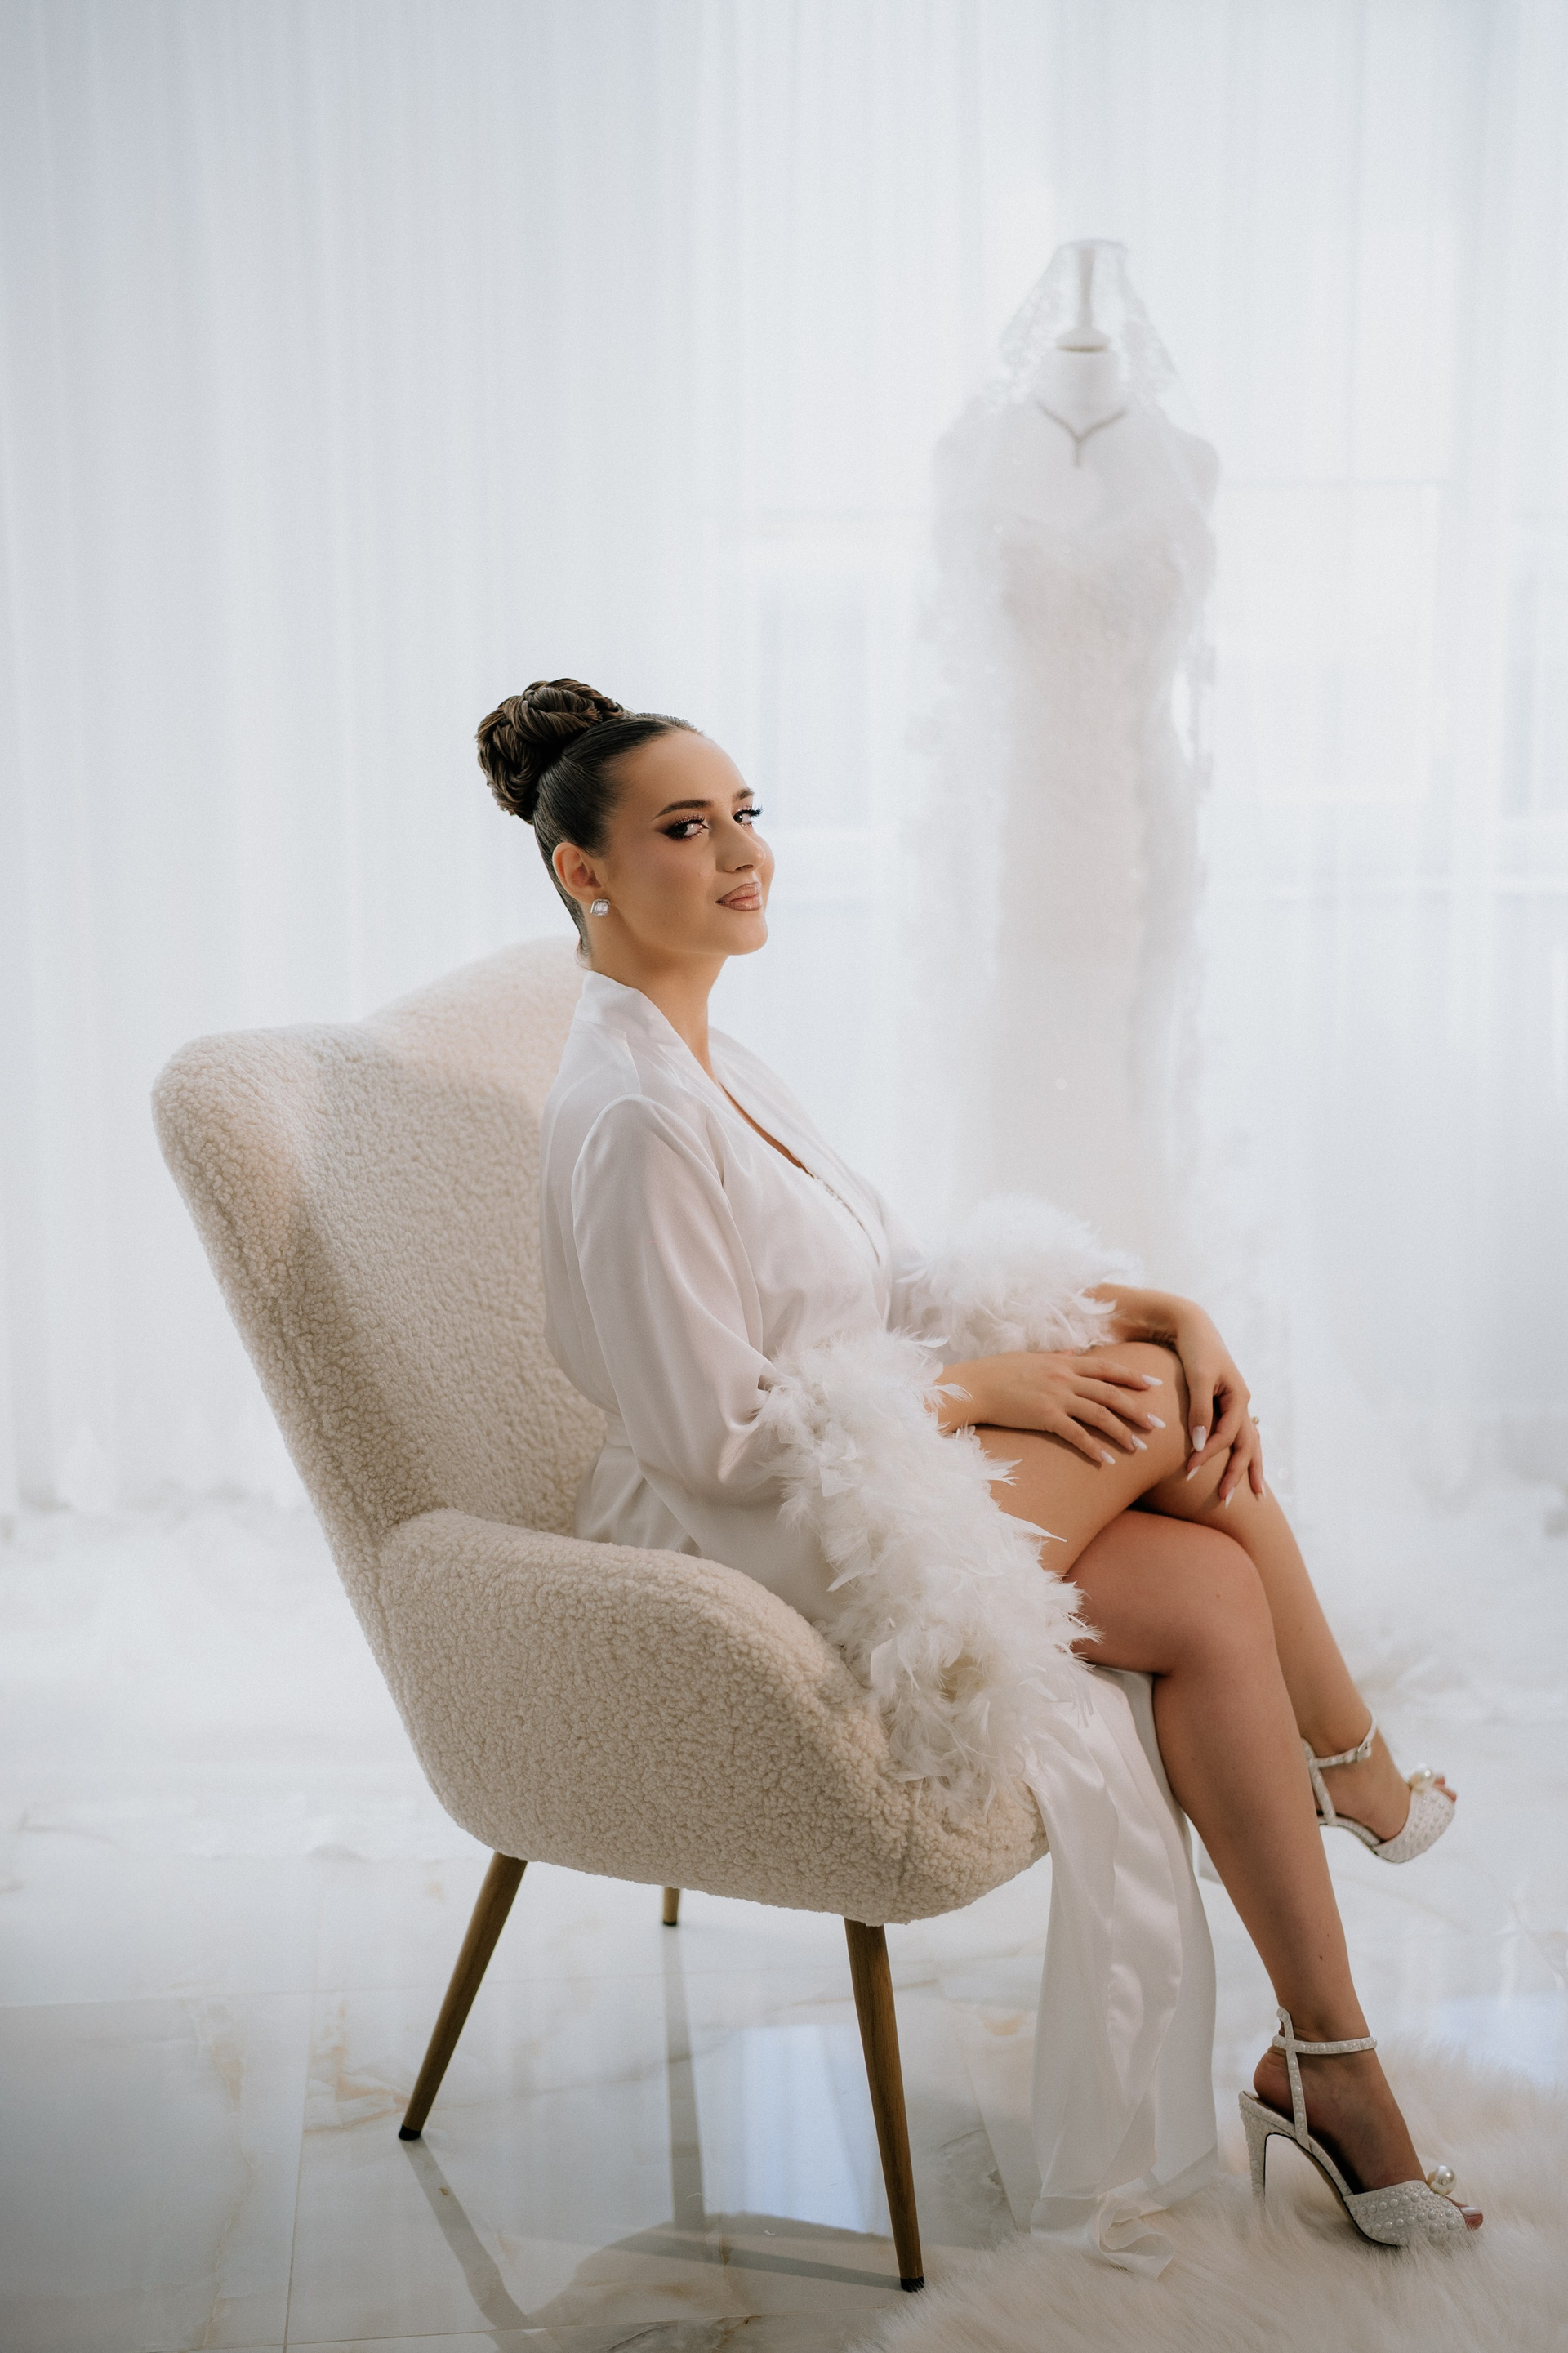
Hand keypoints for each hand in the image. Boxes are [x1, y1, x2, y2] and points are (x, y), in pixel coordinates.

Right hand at [934, 1349, 1167, 1464]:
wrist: (975, 1385)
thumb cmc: (998, 1371)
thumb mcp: (1031, 1358)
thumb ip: (1056, 1355)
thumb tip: (1072, 1351)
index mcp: (1064, 1362)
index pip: (1106, 1369)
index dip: (1132, 1377)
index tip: (1154, 1385)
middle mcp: (1065, 1378)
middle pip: (1110, 1393)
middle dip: (1138, 1410)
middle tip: (1158, 1425)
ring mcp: (1056, 1397)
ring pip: (1100, 1415)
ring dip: (1122, 1432)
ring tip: (1139, 1449)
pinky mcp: (1045, 1417)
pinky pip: (1076, 1434)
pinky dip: (1094, 1448)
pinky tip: (1107, 1461)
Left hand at [1173, 1307, 1263, 1502]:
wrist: (1192, 1325)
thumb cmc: (1194, 1349)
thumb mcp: (1197, 1378)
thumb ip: (1200, 1411)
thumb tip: (1201, 1446)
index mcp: (1238, 1398)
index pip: (1228, 1436)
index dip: (1210, 1454)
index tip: (1189, 1470)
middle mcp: (1242, 1404)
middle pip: (1247, 1446)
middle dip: (1238, 1474)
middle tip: (1227, 1502)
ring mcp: (1236, 1405)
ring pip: (1248, 1443)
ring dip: (1247, 1468)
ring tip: (1254, 1495)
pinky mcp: (1225, 1404)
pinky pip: (1237, 1435)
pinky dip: (1239, 1454)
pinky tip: (1240, 1468)